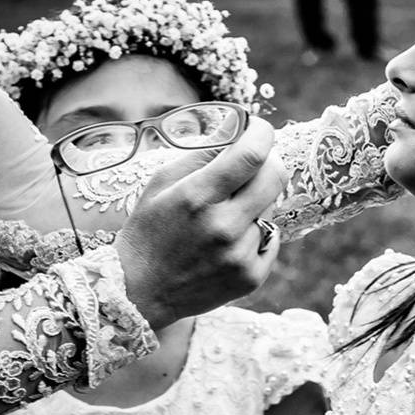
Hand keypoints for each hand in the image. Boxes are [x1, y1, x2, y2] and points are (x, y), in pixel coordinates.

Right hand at [114, 117, 284, 328]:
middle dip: (268, 162)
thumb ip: (203, 152)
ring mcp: (240, 255)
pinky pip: (271, 239)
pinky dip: (255, 234)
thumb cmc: (147, 232)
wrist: (138, 294)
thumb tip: (238, 121)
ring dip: (254, 203)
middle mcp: (224, 227)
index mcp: (197, 198)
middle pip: (276, 176)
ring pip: (270, 208)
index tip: (258, 128)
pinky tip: (227, 243)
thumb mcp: (161, 183)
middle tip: (250, 165)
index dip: (262, 133)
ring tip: (222, 217)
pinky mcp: (251, 277)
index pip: (251, 155)